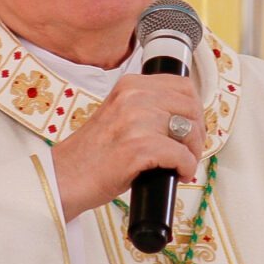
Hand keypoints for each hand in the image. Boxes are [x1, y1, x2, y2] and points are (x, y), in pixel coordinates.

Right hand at [51, 74, 203, 220]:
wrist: (65, 177)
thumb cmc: (92, 154)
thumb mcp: (119, 115)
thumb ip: (148, 108)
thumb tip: (186, 118)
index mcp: (130, 85)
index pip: (183, 85)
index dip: (194, 109)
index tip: (191, 127)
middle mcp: (133, 97)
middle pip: (191, 107)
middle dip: (197, 133)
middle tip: (190, 151)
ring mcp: (136, 121)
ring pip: (189, 130)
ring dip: (193, 152)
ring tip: (183, 164)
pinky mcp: (139, 147)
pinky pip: (181, 156)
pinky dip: (186, 168)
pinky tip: (178, 175)